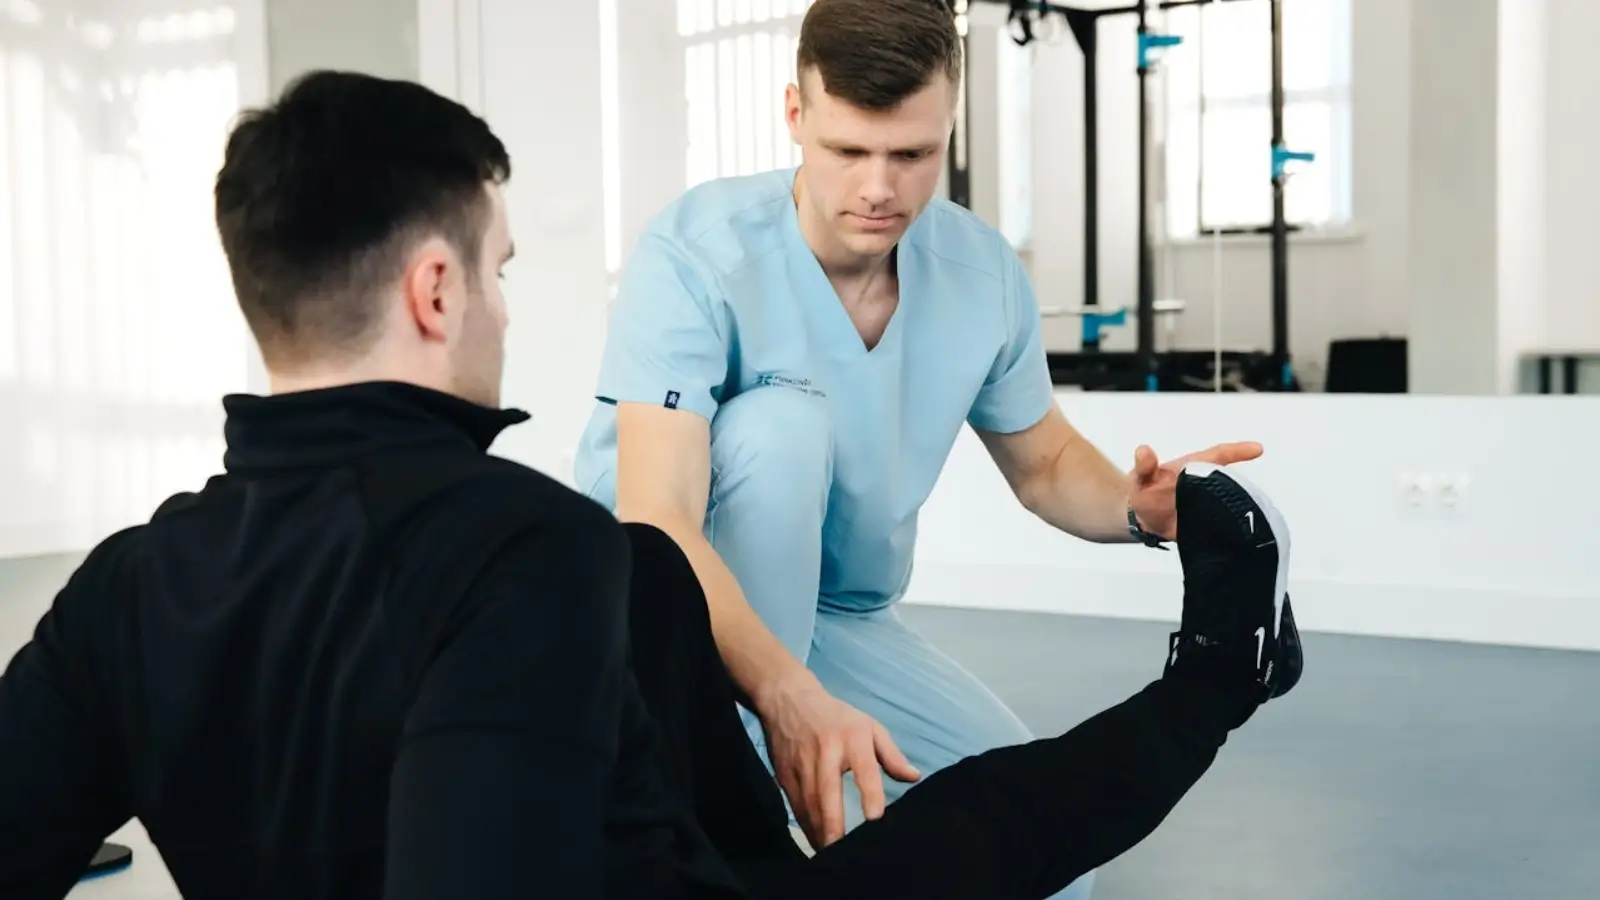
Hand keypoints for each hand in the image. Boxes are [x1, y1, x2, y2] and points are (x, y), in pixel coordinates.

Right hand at [757, 676, 920, 849]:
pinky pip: (795, 806)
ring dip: (820, 833)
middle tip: (844, 853)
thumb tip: (914, 778)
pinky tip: (816, 841)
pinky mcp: (784, 774)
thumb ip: (892, 754)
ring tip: (831, 855)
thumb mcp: (869, 726)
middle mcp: (825, 753)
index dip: (870, 797)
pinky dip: (806, 826)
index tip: (876, 822)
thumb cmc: (836, 717)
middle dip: (834, 827)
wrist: (787, 699)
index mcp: (852, 738)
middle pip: (828, 795)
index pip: (864, 771)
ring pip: (809, 806)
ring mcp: (801, 765)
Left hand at [1128, 441, 1263, 539]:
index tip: (1258, 449)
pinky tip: (1235, 536)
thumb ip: (1144, 466)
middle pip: (1229, 481)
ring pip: (1230, 503)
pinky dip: (1228, 529)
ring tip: (1245, 517)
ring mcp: (1209, 503)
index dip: (1238, 450)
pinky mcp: (1208, 523)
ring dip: (1236, 509)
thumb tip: (1142, 452)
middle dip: (1240, 487)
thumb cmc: (1145, 490)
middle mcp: (1206, 484)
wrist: (1142, 518)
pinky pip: (1222, 525)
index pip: (1219, 455)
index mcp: (1194, 467)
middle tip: (1247, 496)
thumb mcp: (1142, 477)